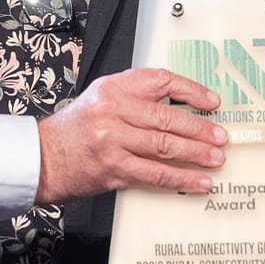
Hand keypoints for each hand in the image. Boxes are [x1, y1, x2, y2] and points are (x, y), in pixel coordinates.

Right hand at [34, 68, 226, 202]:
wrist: (44, 157)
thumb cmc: (75, 128)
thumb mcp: (101, 97)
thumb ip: (136, 96)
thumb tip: (180, 106)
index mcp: (113, 88)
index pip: (161, 81)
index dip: (192, 91)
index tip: (212, 102)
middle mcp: (113, 111)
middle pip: (167, 118)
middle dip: (200, 128)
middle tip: (220, 136)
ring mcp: (113, 141)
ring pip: (165, 146)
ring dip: (196, 154)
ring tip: (216, 158)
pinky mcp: (115, 169)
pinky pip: (156, 174)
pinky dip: (182, 179)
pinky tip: (199, 182)